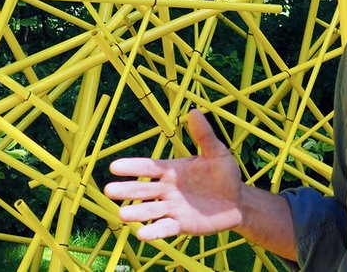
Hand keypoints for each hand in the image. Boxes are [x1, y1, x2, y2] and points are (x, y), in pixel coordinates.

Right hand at [104, 109, 242, 240]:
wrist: (238, 201)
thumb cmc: (224, 175)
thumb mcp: (217, 153)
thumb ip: (204, 136)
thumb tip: (194, 112)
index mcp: (171, 170)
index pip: (148, 168)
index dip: (132, 167)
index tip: (114, 166)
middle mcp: (167, 189)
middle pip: (143, 190)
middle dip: (127, 190)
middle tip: (108, 191)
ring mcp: (173, 208)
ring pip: (150, 210)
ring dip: (136, 212)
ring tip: (122, 215)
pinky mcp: (181, 225)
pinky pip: (165, 228)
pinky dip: (153, 231)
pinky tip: (142, 234)